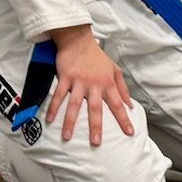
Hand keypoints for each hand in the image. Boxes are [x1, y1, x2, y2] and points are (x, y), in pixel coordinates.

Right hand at [47, 25, 134, 145]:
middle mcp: (94, 84)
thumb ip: (123, 88)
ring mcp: (78, 81)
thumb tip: (130, 106)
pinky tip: (50, 120)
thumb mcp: (115, 70)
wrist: (78, 40)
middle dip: (96, 126)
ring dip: (70, 121)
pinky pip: (59, 95)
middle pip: (95, 108)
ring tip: (67, 137)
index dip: (124, 118)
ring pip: (74, 104)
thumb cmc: (97, 57)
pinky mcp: (65, 77)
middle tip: (96, 142)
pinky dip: (54, 107)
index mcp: (107, 83)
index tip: (129, 132)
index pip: (118, 104)